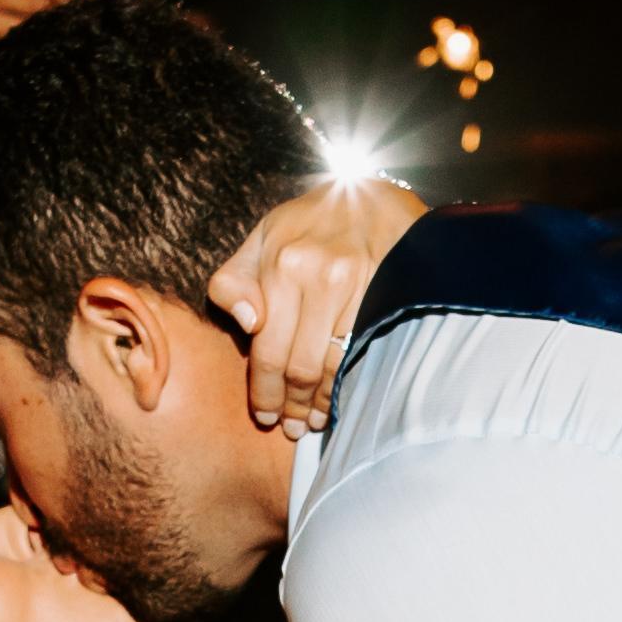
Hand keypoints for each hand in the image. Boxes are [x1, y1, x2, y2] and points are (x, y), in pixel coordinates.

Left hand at [203, 171, 430, 429]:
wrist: (368, 194)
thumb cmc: (306, 224)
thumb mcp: (259, 238)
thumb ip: (234, 280)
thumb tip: (245, 323)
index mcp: (282, 265)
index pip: (268, 349)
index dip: (265, 391)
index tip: (266, 415)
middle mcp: (320, 276)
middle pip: (301, 365)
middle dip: (292, 405)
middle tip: (290, 427)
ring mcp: (359, 286)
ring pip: (334, 365)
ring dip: (322, 401)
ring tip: (313, 420)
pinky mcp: (388, 293)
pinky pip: (363, 351)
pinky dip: (349, 381)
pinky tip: (342, 398)